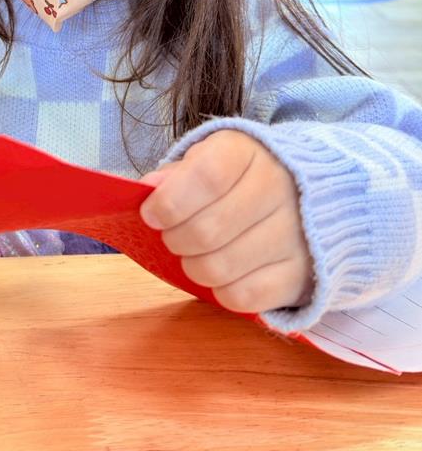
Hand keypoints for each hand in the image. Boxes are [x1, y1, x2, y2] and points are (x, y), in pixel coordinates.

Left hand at [139, 130, 312, 313]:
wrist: (299, 196)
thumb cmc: (236, 178)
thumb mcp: (205, 160)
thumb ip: (176, 174)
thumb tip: (151, 187)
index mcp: (247, 153)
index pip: (206, 178)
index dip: (169, 202)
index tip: (151, 214)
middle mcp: (278, 189)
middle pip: (206, 231)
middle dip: (175, 239)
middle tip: (172, 235)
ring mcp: (295, 234)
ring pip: (219, 269)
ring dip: (193, 266)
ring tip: (196, 253)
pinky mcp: (300, 274)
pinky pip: (242, 297)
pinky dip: (221, 291)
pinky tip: (223, 272)